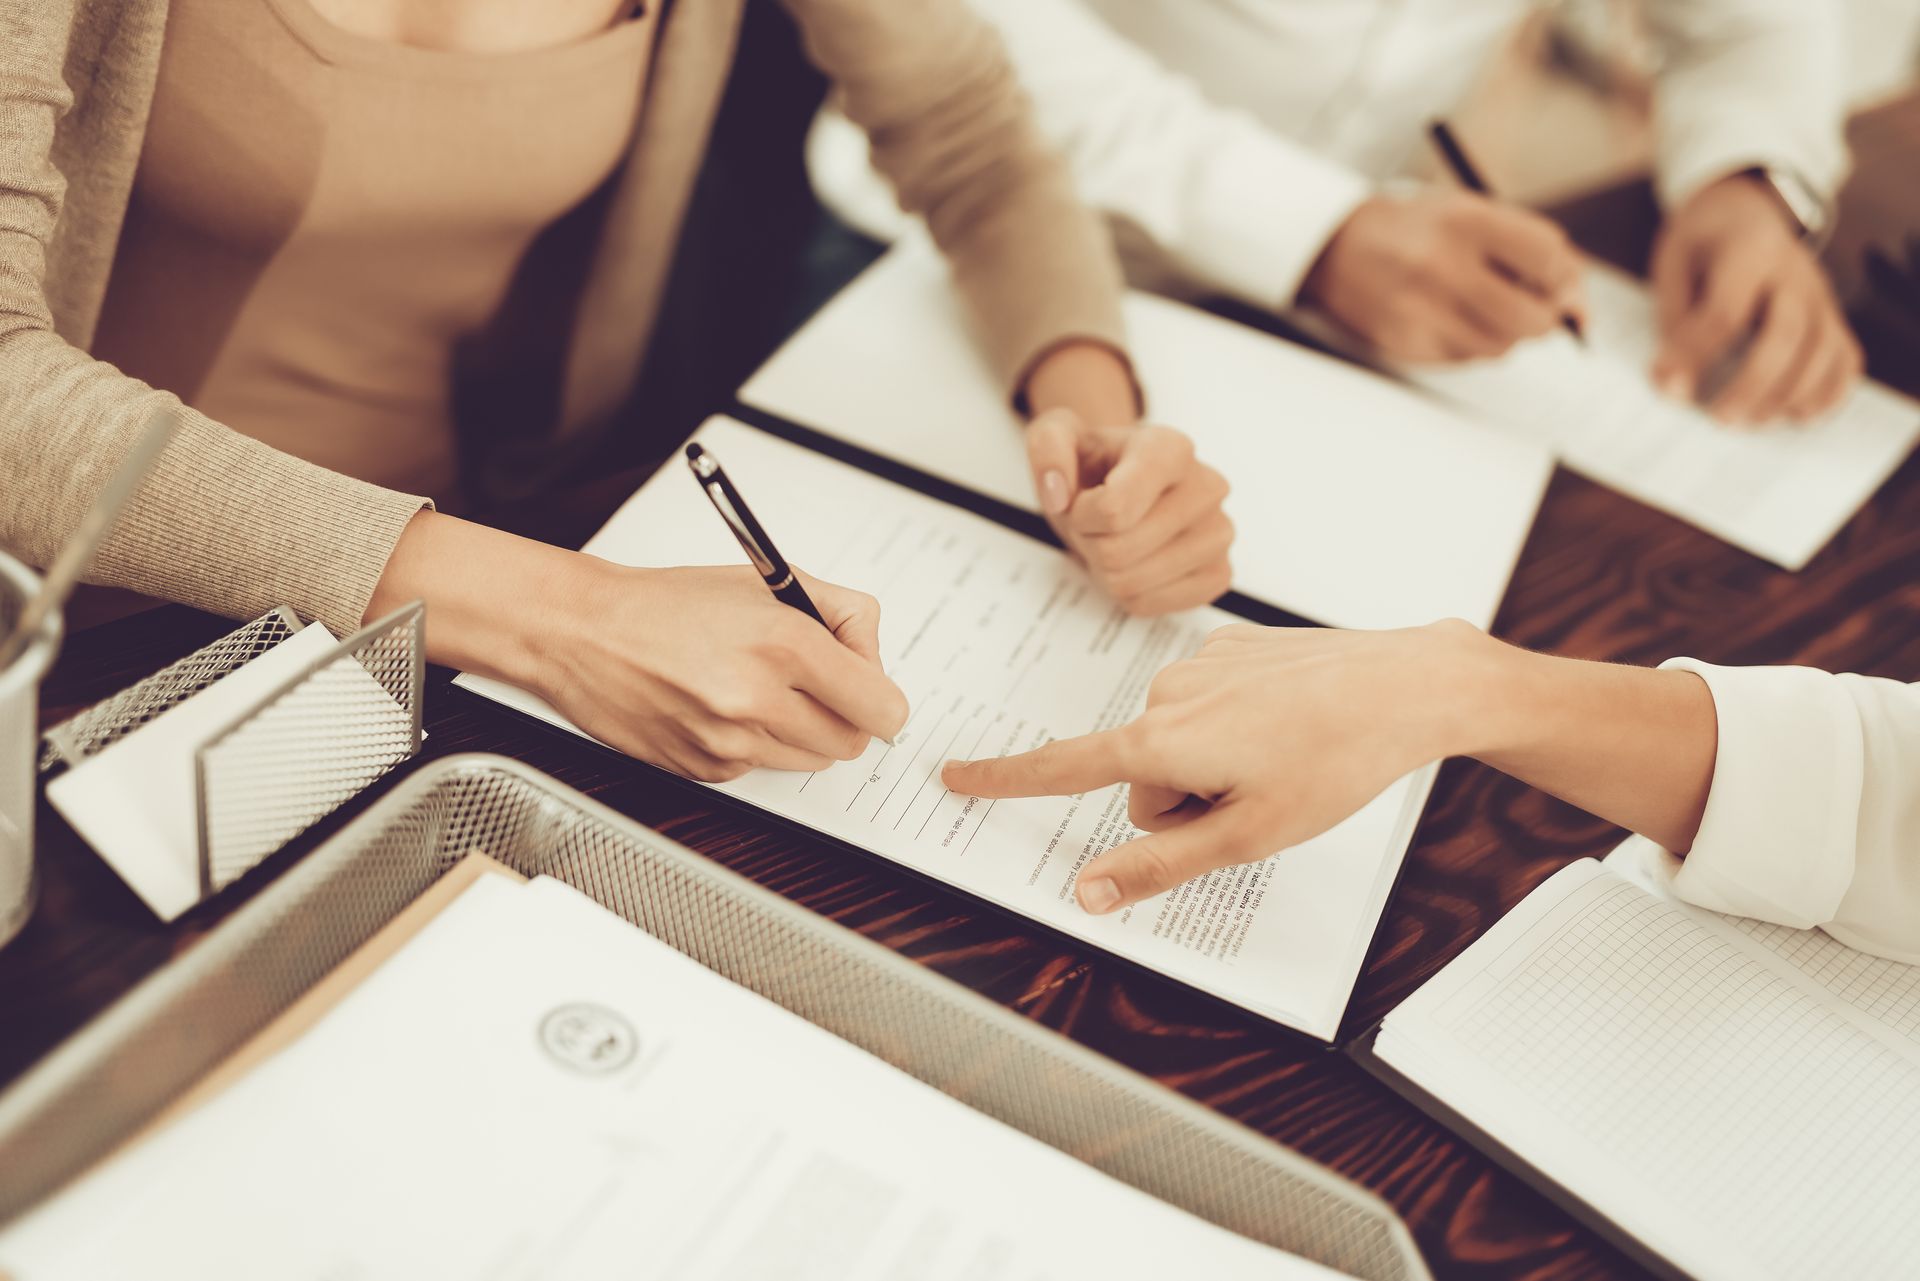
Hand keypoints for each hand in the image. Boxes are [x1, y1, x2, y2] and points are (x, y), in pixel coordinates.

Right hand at [368, 512, 909, 782]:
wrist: (583, 632)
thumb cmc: (670, 602)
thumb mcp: (769, 580)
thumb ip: (842, 613)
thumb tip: (873, 658)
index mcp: (785, 644)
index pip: (880, 706)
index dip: (882, 699)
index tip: (871, 690)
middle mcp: (759, 698)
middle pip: (851, 742)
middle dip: (844, 715)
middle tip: (814, 684)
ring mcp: (731, 741)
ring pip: (810, 760)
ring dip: (802, 732)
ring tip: (763, 690)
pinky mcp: (705, 769)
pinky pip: (762, 768)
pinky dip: (757, 744)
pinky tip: (724, 706)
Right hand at [942, 622, 1482, 912]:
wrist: (1407, 685)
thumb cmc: (1335, 763)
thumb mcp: (1248, 836)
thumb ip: (1158, 866)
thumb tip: (1088, 893)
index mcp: (1162, 741)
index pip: (1061, 767)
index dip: (1003, 778)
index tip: (952, 775)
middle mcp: (1166, 693)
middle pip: (1142, 779)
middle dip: (1185, 803)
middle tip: (1257, 801)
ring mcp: (1199, 665)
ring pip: (1178, 744)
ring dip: (1216, 766)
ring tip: (1284, 758)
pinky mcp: (1231, 647)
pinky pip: (1210, 705)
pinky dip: (1240, 727)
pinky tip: (1292, 722)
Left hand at [1021, 341, 1232, 615]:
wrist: (1124, 487)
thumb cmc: (1095, 466)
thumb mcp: (1057, 436)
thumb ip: (1047, 445)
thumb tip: (1058, 492)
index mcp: (1171, 449)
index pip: (1115, 508)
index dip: (1082, 516)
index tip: (1084, 501)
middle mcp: (1207, 488)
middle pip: (1118, 551)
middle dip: (1091, 543)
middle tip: (1097, 525)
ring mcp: (1219, 534)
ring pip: (1132, 582)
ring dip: (1106, 570)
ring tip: (1116, 540)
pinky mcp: (1218, 573)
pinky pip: (1151, 604)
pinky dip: (1129, 591)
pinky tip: (1136, 562)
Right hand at [1301, 188, 1586, 362]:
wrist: (1334, 246)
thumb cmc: (1416, 230)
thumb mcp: (1471, 214)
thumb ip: (1528, 249)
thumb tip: (1579, 309)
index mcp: (1465, 220)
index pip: (1547, 256)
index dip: (1566, 278)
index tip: (1563, 286)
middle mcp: (1442, 264)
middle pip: (1531, 317)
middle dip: (1543, 319)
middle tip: (1535, 310)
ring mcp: (1420, 308)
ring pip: (1500, 346)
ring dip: (1505, 334)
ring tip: (1481, 309)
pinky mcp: (1405, 341)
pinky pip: (1465, 358)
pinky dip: (1471, 344)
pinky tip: (1451, 319)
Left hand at [1651, 174, 1860, 424]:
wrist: (1744, 211)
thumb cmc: (1702, 243)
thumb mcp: (1674, 263)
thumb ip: (1673, 318)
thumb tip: (1670, 381)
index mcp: (1747, 249)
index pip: (1727, 310)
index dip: (1696, 354)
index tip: (1669, 388)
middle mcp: (1793, 271)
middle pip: (1787, 332)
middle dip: (1754, 382)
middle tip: (1721, 419)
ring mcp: (1819, 294)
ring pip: (1823, 348)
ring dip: (1791, 394)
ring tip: (1753, 423)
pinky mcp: (1830, 314)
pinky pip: (1846, 355)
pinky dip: (1831, 390)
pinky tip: (1801, 417)